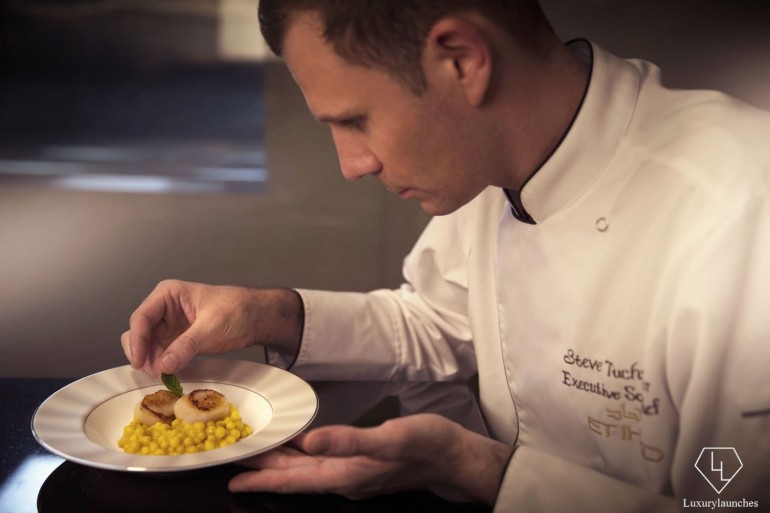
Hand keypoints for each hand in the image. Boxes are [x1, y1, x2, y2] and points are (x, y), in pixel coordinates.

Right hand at [120, 280, 301, 375]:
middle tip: (154, 372)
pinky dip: (161, 365)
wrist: (256, 317)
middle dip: (143, 353)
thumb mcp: (212, 326)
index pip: (142, 317)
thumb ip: (187, 344)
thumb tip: (165, 364)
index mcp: (168, 294)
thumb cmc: (237, 308)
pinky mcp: (177, 340)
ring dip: (151, 362)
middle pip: (139, 333)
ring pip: (147, 346)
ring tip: (164, 375)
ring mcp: (169, 325)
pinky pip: (160, 354)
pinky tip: (169, 374)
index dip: (137, 341)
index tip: (140, 362)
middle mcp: (164, 309)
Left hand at [229, 413, 511, 505]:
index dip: (264, 479)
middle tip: (235, 464)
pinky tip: (301, 447)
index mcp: (347, 475)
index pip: (296, 480)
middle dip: (265, 472)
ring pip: (308, 471)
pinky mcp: (364, 465)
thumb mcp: (389, 439)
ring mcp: (355, 474)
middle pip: (297, 478)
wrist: (455, 455)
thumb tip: (309, 441)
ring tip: (258, 456)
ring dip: (282, 465)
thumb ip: (348, 440)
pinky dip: (305, 457)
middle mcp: (346, 479)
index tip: (235, 479)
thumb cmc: (426, 444)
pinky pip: (324, 463)